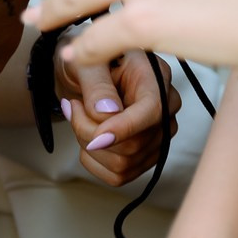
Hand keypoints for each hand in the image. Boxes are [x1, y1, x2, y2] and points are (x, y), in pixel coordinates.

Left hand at [57, 46, 178, 186]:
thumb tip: (107, 112)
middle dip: (91, 133)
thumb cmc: (87, 60)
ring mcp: (160, 134)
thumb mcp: (85, 61)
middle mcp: (166, 107)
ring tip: (78, 118)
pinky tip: (86, 138)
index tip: (95, 137)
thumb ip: (96, 83)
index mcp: (155, 76)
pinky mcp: (147, 154)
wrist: (84, 71)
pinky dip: (93, 162)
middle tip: (71, 107)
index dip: (125, 128)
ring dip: (88, 147)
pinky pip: (120, 176)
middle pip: (134, 144)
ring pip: (125, 163)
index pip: (153, 110)